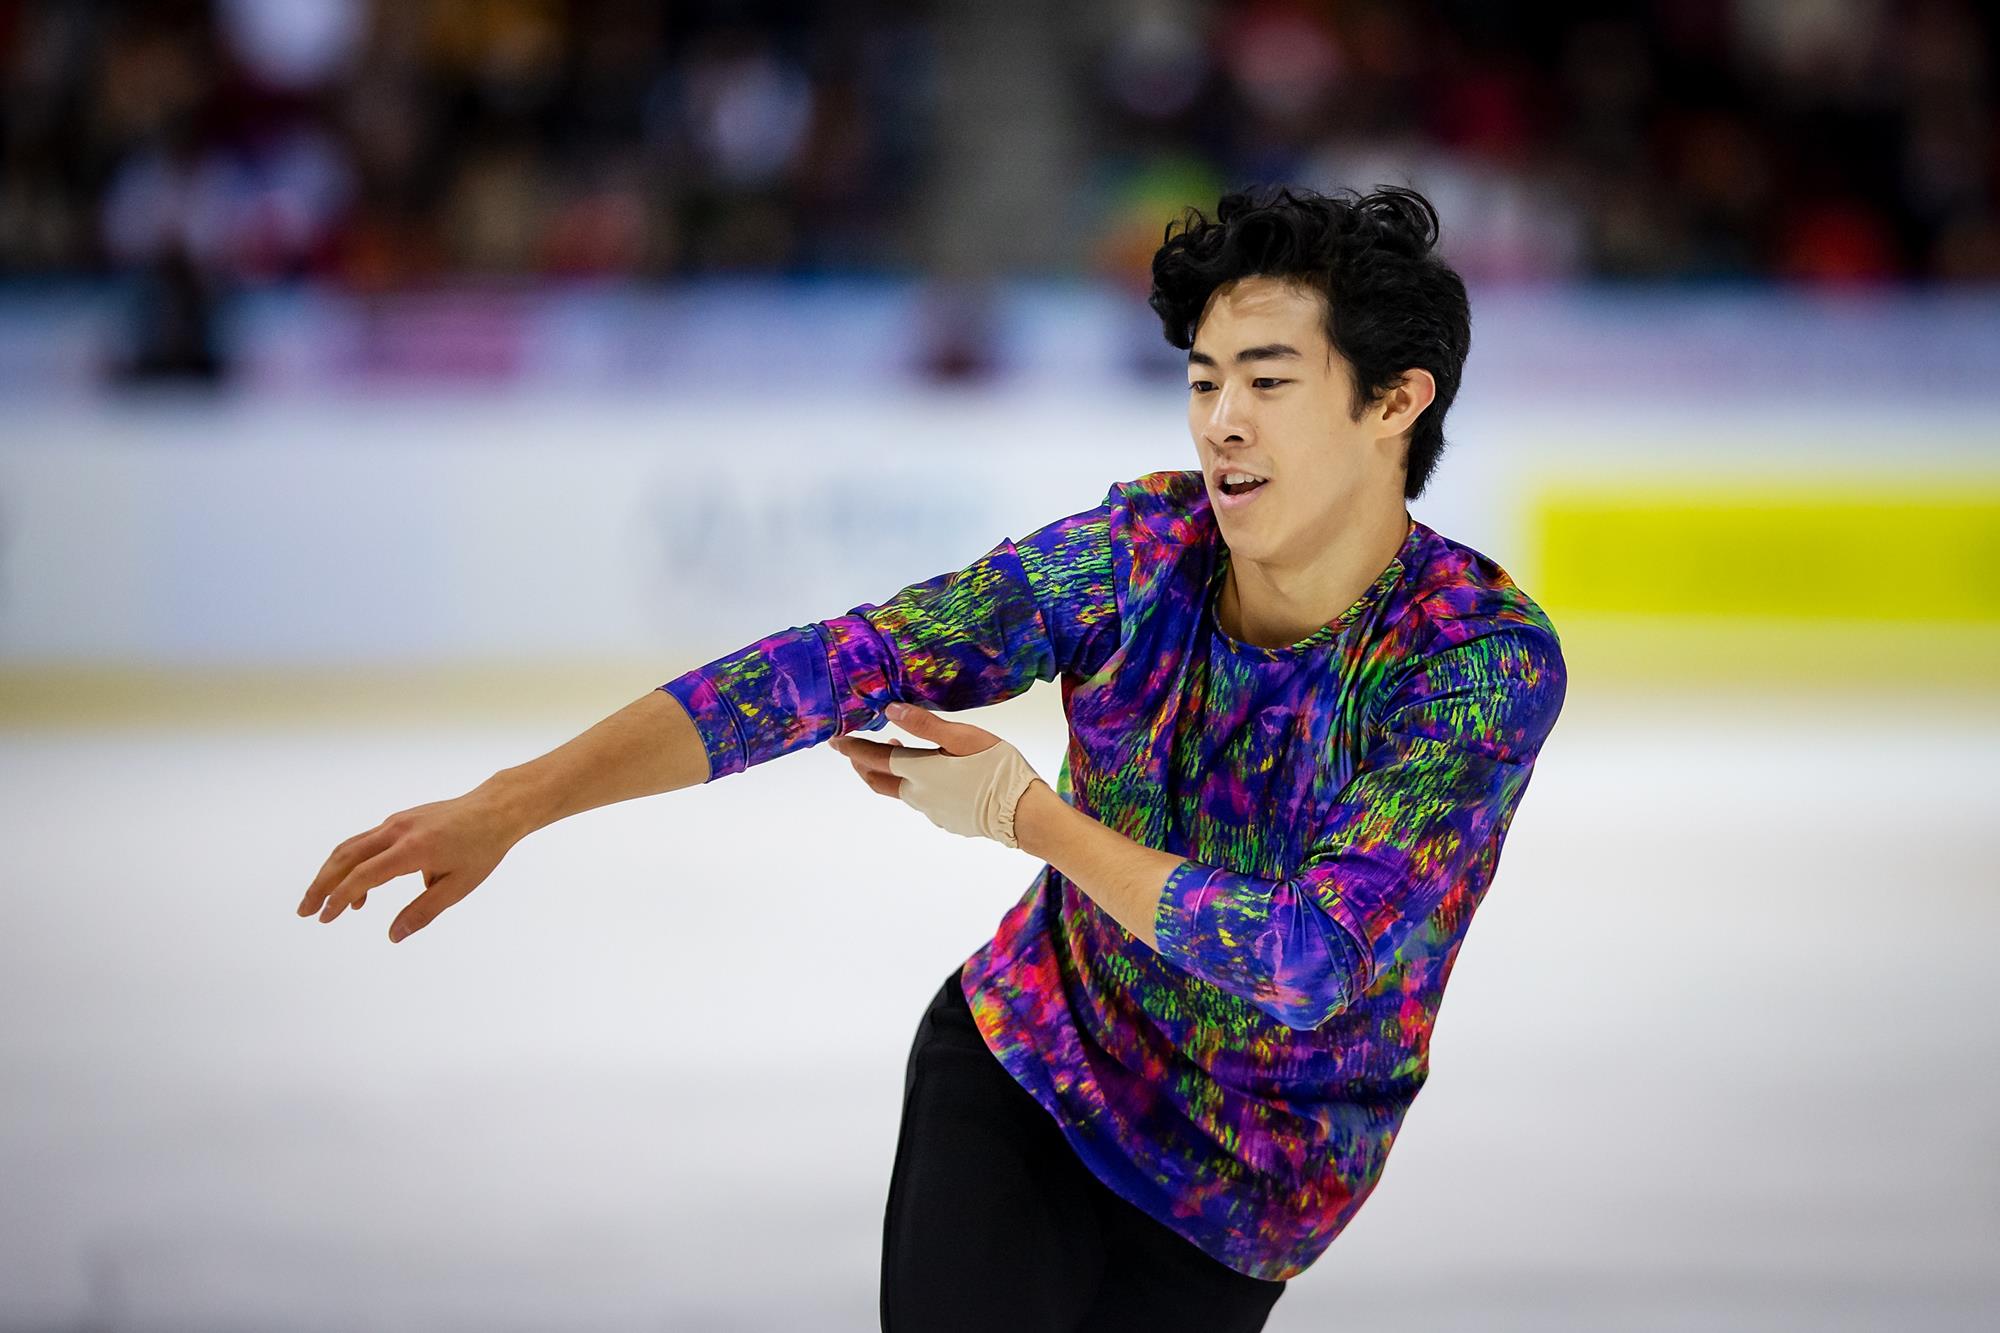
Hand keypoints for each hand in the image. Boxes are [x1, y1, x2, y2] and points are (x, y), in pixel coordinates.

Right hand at [296, 781, 528, 942]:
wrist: (496, 810)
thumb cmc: (482, 849)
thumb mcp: (458, 887)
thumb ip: (423, 911)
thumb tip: (393, 936)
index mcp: (412, 849)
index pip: (364, 875)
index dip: (340, 898)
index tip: (325, 917)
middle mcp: (397, 831)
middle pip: (345, 856)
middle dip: (321, 884)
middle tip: (305, 911)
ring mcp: (397, 823)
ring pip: (352, 847)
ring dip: (332, 873)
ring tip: (324, 904)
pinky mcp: (400, 821)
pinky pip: (367, 842)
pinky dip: (354, 864)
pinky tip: (361, 891)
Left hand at [828, 702, 1046, 847]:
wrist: (1024, 815)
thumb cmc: (998, 769)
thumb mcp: (964, 738)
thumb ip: (926, 724)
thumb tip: (889, 710)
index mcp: (918, 772)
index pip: (873, 758)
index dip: (851, 748)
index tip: (834, 739)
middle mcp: (917, 795)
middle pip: (876, 780)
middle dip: (861, 763)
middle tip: (853, 747)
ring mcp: (931, 811)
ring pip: (898, 790)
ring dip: (888, 771)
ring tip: (898, 749)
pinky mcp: (946, 820)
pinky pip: (919, 799)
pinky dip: (911, 782)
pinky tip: (931, 773)